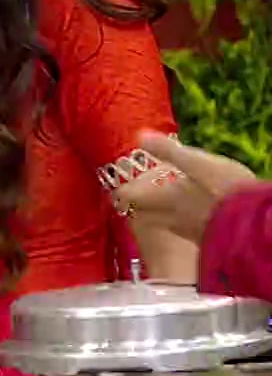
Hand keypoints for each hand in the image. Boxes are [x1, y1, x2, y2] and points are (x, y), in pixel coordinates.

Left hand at [115, 130, 260, 242]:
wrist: (256, 226)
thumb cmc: (225, 190)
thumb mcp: (198, 162)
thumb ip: (168, 151)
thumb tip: (139, 135)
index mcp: (163, 198)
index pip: (129, 198)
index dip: (122, 192)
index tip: (119, 186)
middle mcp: (170, 219)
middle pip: (143, 215)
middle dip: (137, 205)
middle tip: (135, 195)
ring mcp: (189, 232)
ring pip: (164, 223)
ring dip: (159, 213)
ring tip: (163, 202)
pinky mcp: (207, 240)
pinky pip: (185, 230)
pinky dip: (182, 221)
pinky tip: (193, 214)